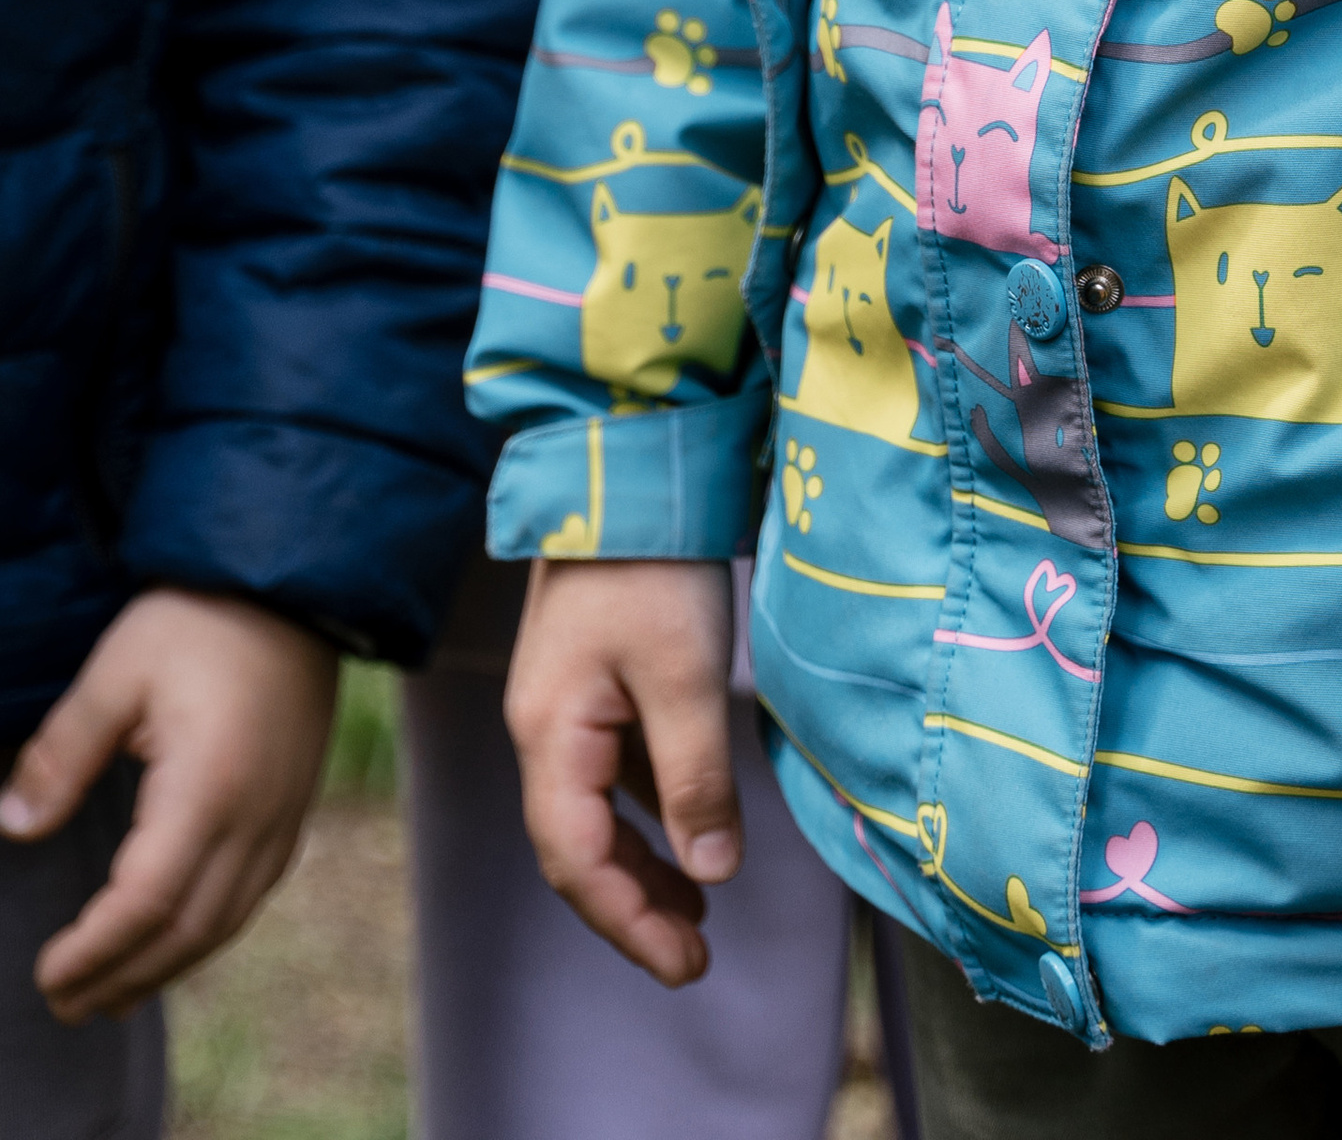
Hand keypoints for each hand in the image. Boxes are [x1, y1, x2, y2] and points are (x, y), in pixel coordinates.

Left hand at [0, 588, 337, 1023]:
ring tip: (109, 993)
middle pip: (186, 931)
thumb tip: (15, 827)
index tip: (46, 974)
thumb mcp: (117, 671)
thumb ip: (62, 753)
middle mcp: (256, 815)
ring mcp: (284, 815)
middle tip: (62, 1003)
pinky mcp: (294, 806)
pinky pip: (251, 896)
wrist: (296, 581)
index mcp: (209, 785)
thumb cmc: (200, 618)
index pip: (144, 902)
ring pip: (224, 923)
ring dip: (163, 968)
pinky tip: (172, 942)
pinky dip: (205, 935)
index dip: (93, 951)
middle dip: (121, 977)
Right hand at [506, 555, 737, 985]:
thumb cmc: (652, 566)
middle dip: (635, 903)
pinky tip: (689, 817)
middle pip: (580, 843)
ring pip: (598, 806)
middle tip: (696, 953)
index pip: (577, 861)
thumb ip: (695, 777)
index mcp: (551, 735)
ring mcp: (566, 698)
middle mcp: (546, 726)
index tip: (686, 965)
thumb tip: (711, 872)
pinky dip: (651, 803)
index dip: (629, 923)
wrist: (626, 461)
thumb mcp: (685, 676)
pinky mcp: (594, 671)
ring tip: (699, 903)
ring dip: (645, 857)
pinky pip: (615, 764)